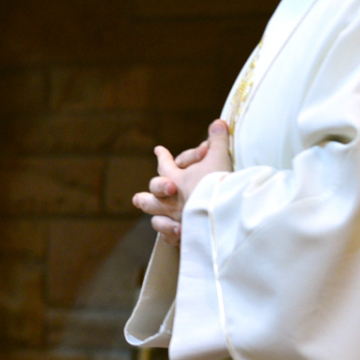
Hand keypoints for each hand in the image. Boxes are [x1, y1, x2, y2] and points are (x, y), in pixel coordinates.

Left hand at [132, 119, 232, 245]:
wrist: (222, 211)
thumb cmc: (217, 183)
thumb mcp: (219, 158)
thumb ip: (217, 141)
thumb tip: (219, 122)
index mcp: (174, 179)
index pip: (165, 164)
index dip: (163, 156)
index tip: (158, 150)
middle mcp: (169, 200)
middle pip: (154, 194)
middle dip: (149, 192)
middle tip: (138, 196)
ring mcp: (173, 218)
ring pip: (156, 217)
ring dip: (155, 215)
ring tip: (154, 217)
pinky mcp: (182, 236)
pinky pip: (171, 237)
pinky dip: (171, 235)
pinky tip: (173, 235)